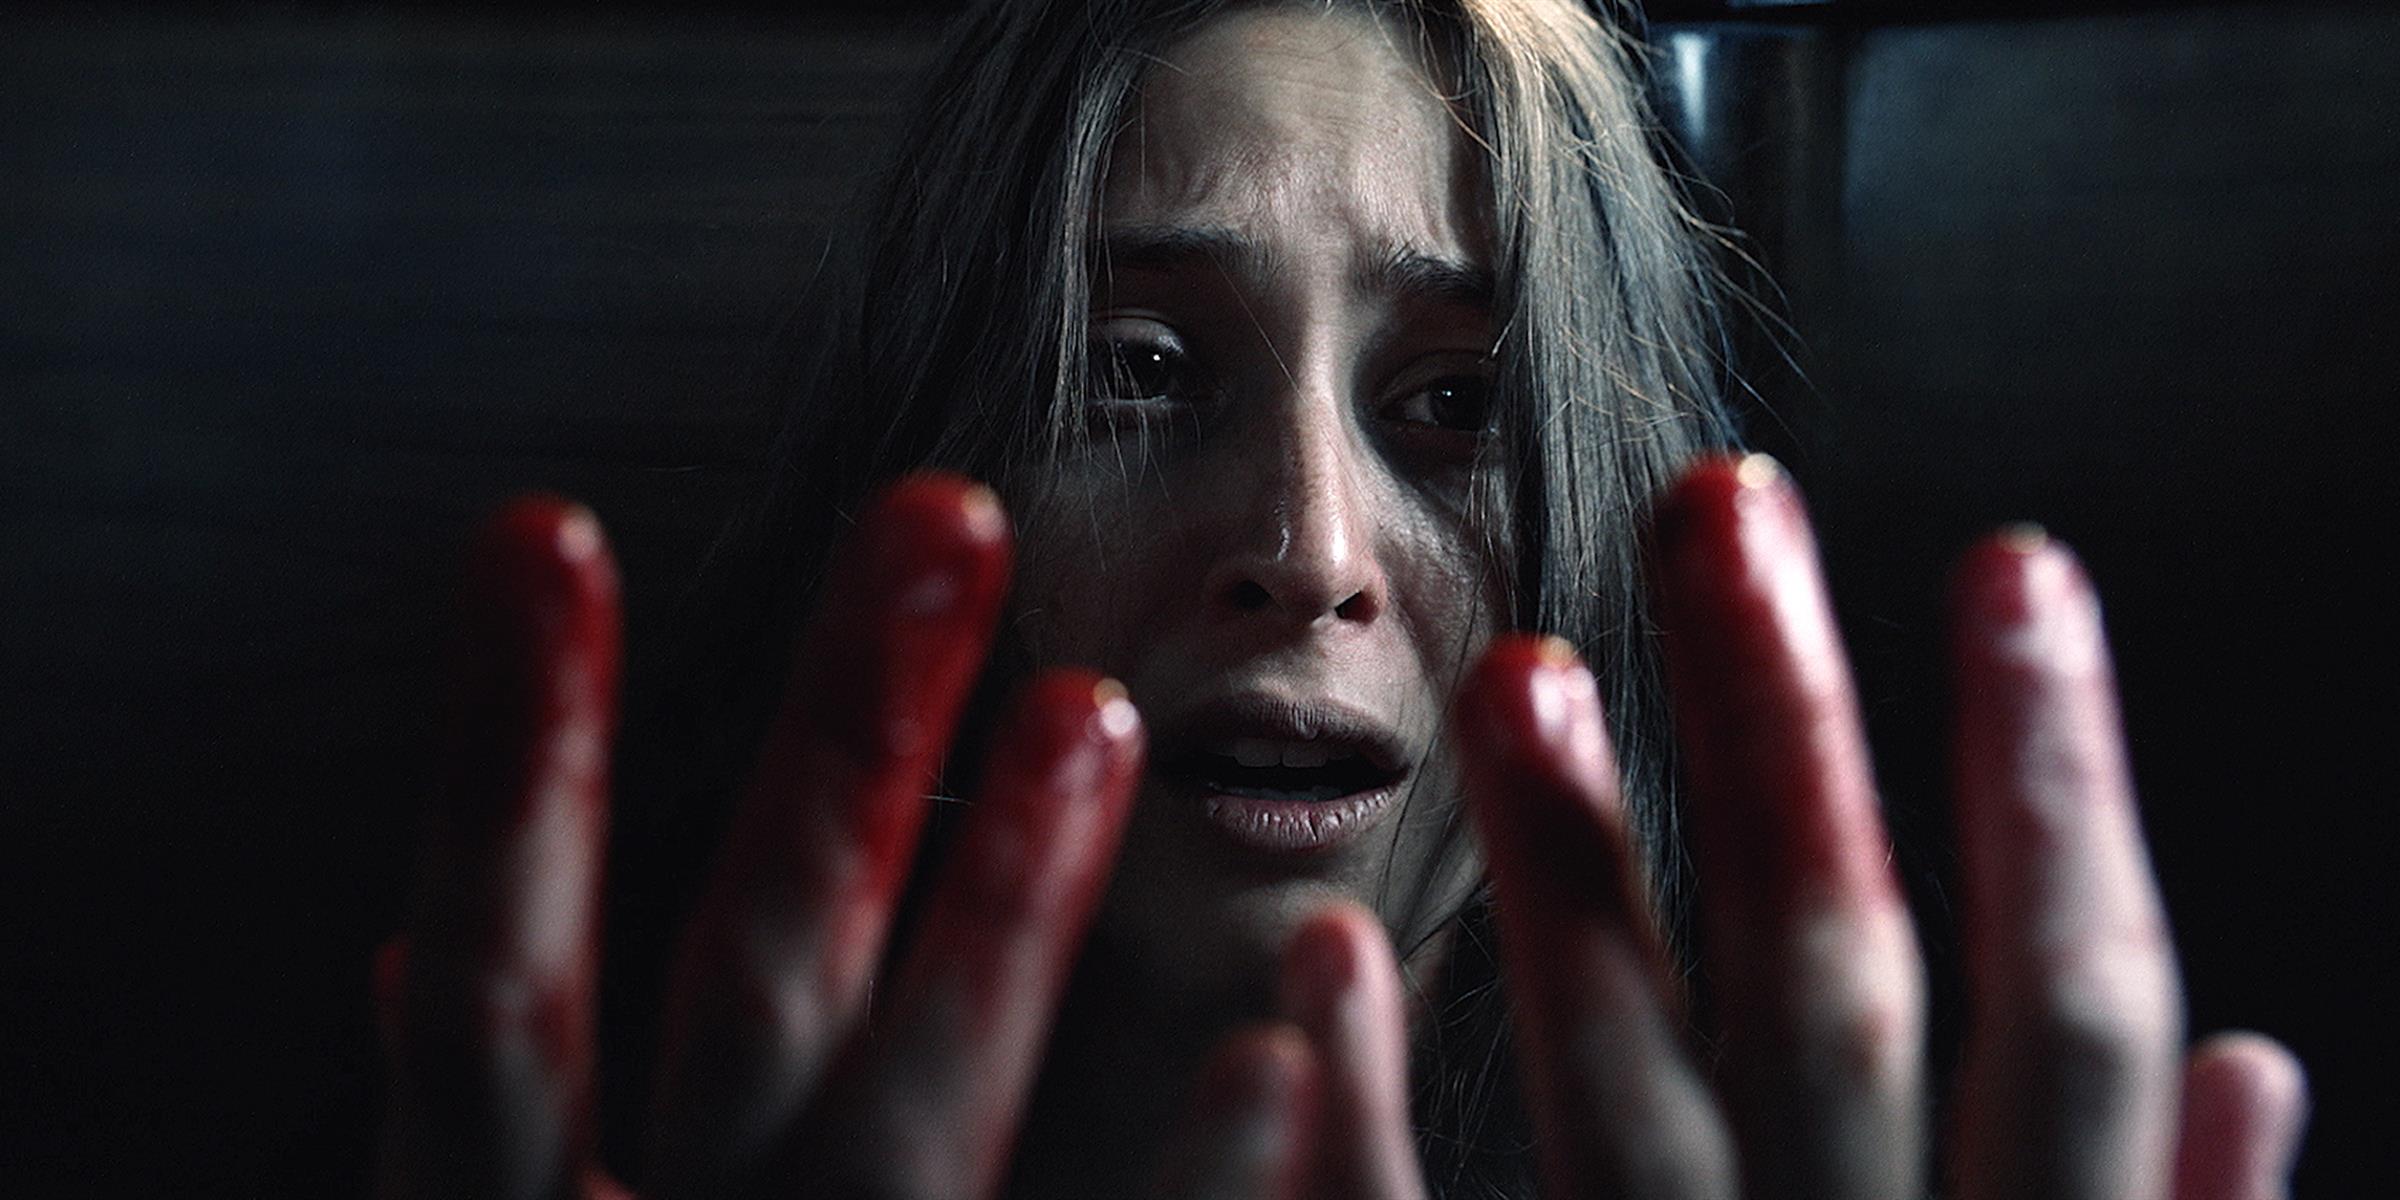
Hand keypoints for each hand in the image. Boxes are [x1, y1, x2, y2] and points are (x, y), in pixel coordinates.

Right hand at [370, 476, 1316, 1199]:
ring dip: (1014, 906)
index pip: (490, 996)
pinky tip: (1279, 1054)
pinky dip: (1201, 1183)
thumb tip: (402, 953)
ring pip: (926, 1125)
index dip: (510, 768)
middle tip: (938, 515)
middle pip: (752, 995)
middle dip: (844, 748)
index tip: (542, 531)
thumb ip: (486, 1127)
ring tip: (1102, 707)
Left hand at [1406, 453, 2306, 1198]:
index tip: (2018, 564)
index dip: (2057, 786)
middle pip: (1829, 996)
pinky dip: (1365, 1110)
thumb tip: (2254, 1066)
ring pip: (1623, 1102)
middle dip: (1779, 737)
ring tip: (1519, 671)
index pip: (2075, 1017)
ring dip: (1570, 874)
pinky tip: (1333, 944)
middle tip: (1715, 505)